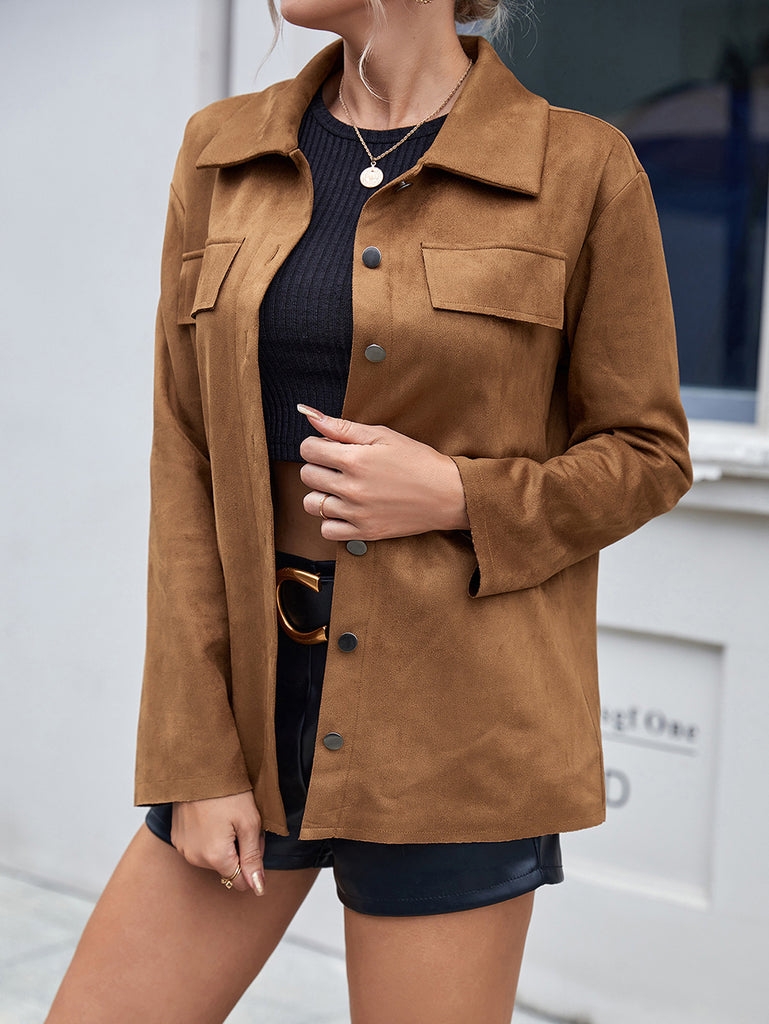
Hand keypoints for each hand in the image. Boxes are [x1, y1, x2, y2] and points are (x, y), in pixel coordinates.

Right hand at [170, 791, 265, 895]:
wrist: (199, 767)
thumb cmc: (228, 792)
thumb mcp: (250, 823)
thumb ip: (253, 859)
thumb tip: (258, 889)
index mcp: (215, 857)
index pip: (239, 881)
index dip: (251, 860)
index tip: (251, 837)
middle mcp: (195, 858)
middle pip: (226, 868)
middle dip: (237, 850)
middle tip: (240, 822)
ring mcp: (183, 848)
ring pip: (212, 858)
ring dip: (223, 843)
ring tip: (224, 816)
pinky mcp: (176, 837)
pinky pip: (198, 847)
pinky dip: (207, 836)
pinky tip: (210, 815)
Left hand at [297, 404, 469, 540]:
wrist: (447, 494)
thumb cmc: (417, 461)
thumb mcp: (383, 435)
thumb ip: (343, 427)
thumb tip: (309, 415)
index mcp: (355, 459)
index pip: (307, 449)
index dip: (316, 444)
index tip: (331, 447)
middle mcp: (352, 488)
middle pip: (306, 474)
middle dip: (319, 466)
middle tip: (340, 466)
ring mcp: (356, 513)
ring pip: (311, 504)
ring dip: (322, 494)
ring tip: (342, 488)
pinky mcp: (364, 533)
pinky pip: (326, 530)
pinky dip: (331, 520)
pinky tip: (347, 509)